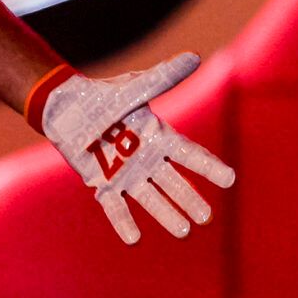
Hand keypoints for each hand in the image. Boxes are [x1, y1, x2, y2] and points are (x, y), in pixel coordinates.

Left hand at [35, 54, 235, 243]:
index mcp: (158, 136)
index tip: (229, 179)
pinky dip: (123, 221)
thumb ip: (162, 78)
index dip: (208, 166)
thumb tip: (194, 58)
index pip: (189, 154)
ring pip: (149, 198)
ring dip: (165, 214)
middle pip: (172, 183)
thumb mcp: (135, 87)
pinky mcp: (102, 183)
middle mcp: (146, 159)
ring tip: (183, 232)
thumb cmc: (104, 95)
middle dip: (189, 199)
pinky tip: (133, 239)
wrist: (67, 108)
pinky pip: (115, 206)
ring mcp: (125, 173)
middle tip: (207, 217)